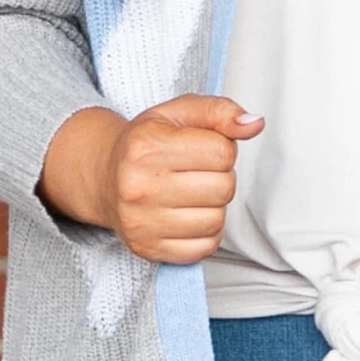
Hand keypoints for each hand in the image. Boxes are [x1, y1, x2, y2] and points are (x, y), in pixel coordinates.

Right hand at [39, 96, 263, 263]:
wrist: (105, 177)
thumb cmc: (147, 143)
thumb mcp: (179, 113)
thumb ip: (220, 111)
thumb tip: (254, 124)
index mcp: (147, 146)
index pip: (223, 152)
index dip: (221, 148)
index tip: (201, 149)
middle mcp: (139, 187)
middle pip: (224, 187)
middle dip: (219, 177)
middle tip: (196, 172)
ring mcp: (142, 222)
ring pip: (217, 220)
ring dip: (213, 206)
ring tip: (191, 193)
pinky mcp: (148, 249)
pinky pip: (205, 247)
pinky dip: (204, 232)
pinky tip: (186, 215)